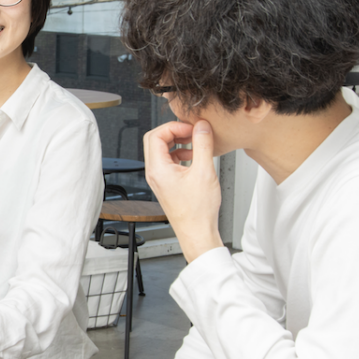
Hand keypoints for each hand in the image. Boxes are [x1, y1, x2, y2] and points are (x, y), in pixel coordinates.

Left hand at [143, 120, 222, 261]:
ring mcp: (159, 179)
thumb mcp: (204, 171)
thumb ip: (203, 144)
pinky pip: (168, 161)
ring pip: (162, 151)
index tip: (191, 127)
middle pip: (155, 140)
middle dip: (174, 132)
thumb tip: (202, 126)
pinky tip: (195, 157)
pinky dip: (180, 154)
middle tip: (192, 131)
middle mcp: (154, 173)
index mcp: (158, 169)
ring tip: (196, 144)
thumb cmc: (198, 211)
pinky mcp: (166, 184)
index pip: (156, 135)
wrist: (197, 232)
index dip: (174, 126)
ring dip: (178, 143)